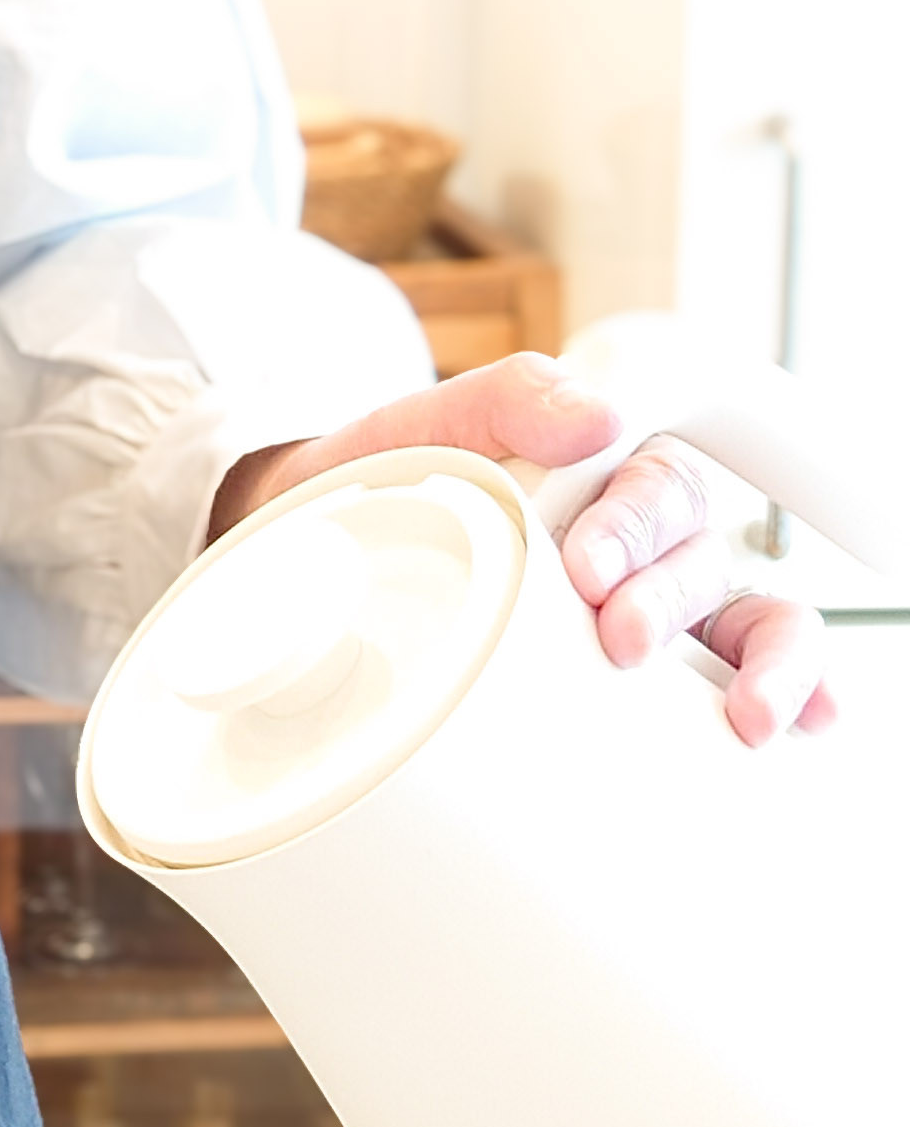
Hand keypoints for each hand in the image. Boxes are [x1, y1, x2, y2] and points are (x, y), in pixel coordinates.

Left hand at [209, 354, 835, 747]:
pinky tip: (801, 726)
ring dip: (761, 660)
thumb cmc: (391, 486)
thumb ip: (510, 400)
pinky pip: (736, 669)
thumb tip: (597, 416)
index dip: (638, 526)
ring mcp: (649, 600)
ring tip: (745, 712)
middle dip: (669, 599)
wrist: (325, 554)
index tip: (587, 569)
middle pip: (701, 555)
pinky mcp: (643, 666)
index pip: (661, 485)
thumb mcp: (435, 426)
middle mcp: (640, 536)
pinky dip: (787, 692)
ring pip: (745, 615)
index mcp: (604, 470)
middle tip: (619, 637)